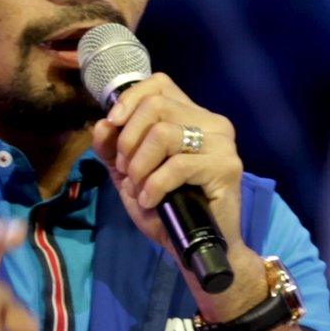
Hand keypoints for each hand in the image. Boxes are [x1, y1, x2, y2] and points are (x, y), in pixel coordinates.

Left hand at [91, 72, 245, 261]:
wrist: (194, 247)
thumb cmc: (164, 206)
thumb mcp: (128, 173)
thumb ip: (112, 147)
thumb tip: (103, 124)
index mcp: (190, 115)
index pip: (159, 84)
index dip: (130, 99)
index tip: (112, 124)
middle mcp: (211, 122)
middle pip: (155, 106)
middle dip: (129, 140)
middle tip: (128, 170)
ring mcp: (222, 143)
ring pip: (163, 133)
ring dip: (140, 165)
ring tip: (139, 187)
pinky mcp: (226, 167)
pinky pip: (177, 165)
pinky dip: (154, 185)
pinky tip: (150, 200)